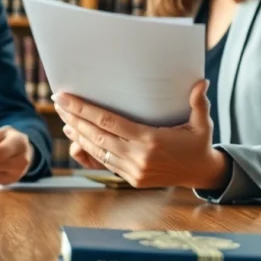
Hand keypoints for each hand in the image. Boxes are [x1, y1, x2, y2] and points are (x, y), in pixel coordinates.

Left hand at [53, 80, 228, 190]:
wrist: (202, 173)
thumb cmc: (199, 143)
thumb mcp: (203, 123)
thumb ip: (198, 102)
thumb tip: (201, 81)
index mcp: (150, 140)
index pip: (108, 121)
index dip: (83, 109)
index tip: (65, 97)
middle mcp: (138, 156)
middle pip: (96, 135)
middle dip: (74, 118)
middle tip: (57, 102)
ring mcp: (133, 170)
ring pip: (97, 150)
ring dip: (77, 134)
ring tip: (64, 119)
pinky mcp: (131, 179)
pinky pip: (104, 162)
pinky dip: (88, 149)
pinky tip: (77, 138)